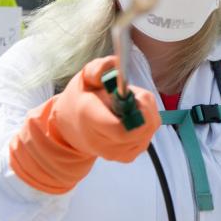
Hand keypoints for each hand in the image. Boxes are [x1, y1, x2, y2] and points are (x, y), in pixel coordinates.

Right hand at [9, 56, 160, 193]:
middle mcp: (102, 141)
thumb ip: (99, 69)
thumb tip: (114, 64)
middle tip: (134, 95)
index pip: (121, 127)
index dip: (136, 109)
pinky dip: (146, 125)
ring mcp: (116, 152)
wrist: (72, 127)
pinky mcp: (127, 156)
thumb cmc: (81, 98)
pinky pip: (148, 136)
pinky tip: (131, 118)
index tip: (134, 94)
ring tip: (129, 107)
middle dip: (144, 106)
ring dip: (146, 114)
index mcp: (89, 116)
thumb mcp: (84, 77)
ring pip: (148, 130)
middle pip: (141, 127)